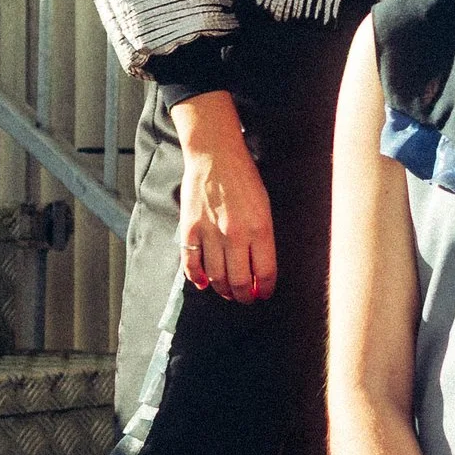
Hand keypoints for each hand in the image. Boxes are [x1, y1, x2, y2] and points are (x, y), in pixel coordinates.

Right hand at [177, 92, 275, 301]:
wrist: (215, 156)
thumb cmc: (244, 179)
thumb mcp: (264, 208)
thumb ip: (262, 239)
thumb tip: (259, 269)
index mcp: (260, 229)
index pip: (265, 273)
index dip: (264, 290)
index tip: (263, 294)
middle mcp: (235, 235)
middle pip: (240, 282)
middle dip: (244, 296)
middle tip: (246, 298)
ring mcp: (210, 233)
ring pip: (216, 277)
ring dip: (223, 290)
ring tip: (227, 292)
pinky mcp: (190, 229)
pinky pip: (191, 264)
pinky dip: (197, 278)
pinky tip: (204, 282)